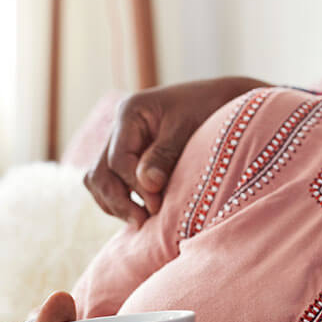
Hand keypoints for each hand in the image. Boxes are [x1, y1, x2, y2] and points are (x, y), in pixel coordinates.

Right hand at [85, 76, 266, 224]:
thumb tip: (147, 185)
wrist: (223, 101)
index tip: (157, 205)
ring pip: (98, 180)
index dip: (135, 187)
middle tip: (142, 221)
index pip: (118, 159)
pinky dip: (120, 199)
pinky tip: (140, 212)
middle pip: (99, 172)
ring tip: (141, 221)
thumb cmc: (208, 108)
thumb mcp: (188, 128)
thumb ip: (164, 155)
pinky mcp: (128, 156)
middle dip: (117, 200)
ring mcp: (120, 142)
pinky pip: (110, 182)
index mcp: (130, 112)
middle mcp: (118, 126)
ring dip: (114, 203)